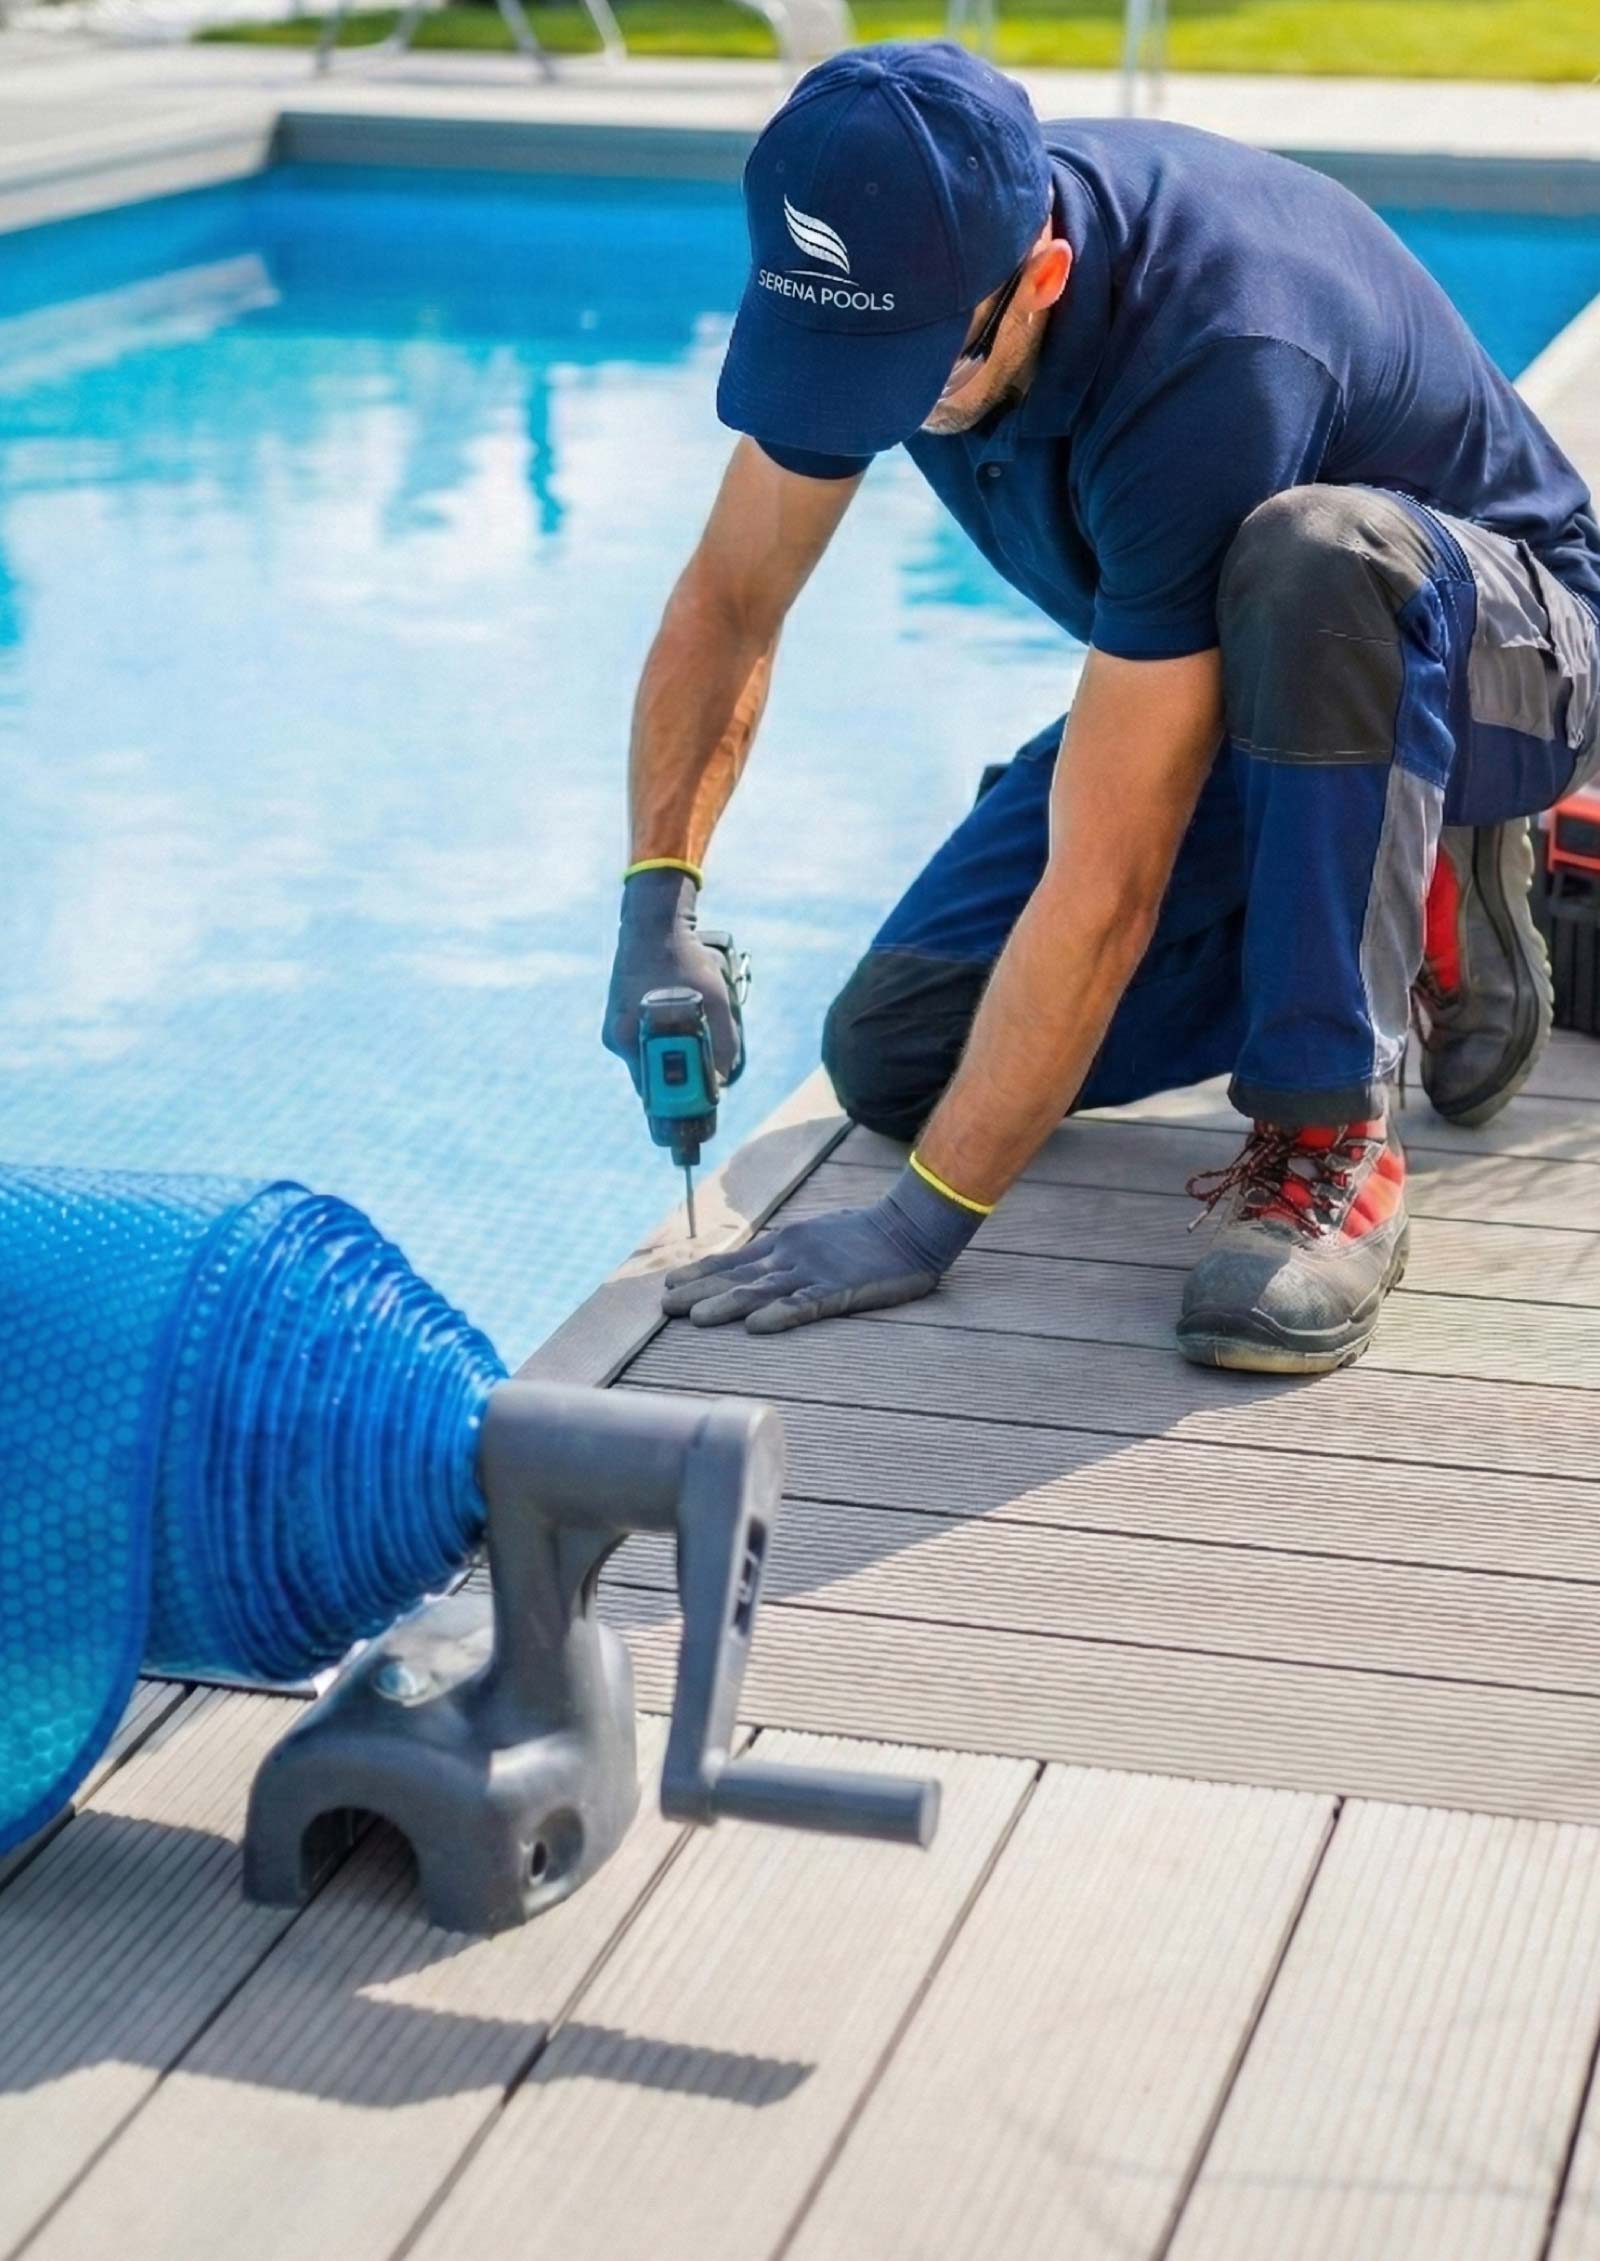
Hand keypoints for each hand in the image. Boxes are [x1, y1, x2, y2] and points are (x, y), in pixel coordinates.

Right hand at [603, 867, 743, 1095]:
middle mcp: (618, 1038)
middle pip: (649, 1083)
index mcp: (633, 1037)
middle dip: (676, 1087)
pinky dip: (659, 1045)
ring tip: (694, 1044)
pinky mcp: (616, 1020)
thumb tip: (722, 1082)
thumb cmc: (686, 960)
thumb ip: (722, 1044)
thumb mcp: (716, 1001)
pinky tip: (677, 1026)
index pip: (654, 1094)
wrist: (653, 924)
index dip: (678, 1106)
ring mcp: (615, 1029)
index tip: (698, 1114)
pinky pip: (641, 1046)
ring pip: (646, 1064)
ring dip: (669, 1063)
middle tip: (702, 1086)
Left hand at [661, 1165, 985, 1333]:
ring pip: (762, 1291)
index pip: (734, 1260)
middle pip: (737, 1277)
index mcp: (785, 1244)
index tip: (670, 1286)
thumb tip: (756, 1266)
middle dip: (699, 1292)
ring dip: (726, 1305)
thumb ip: (787, 1252)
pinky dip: (780, 1315)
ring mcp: (813, 1272)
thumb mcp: (816, 1236)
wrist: (910, 1226)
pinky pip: (805, 1305)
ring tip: (695, 1320)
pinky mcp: (839, 1290)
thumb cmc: (865, 1234)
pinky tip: (757, 1327)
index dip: (701, 1274)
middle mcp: (791, 1256)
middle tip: (665, 1308)